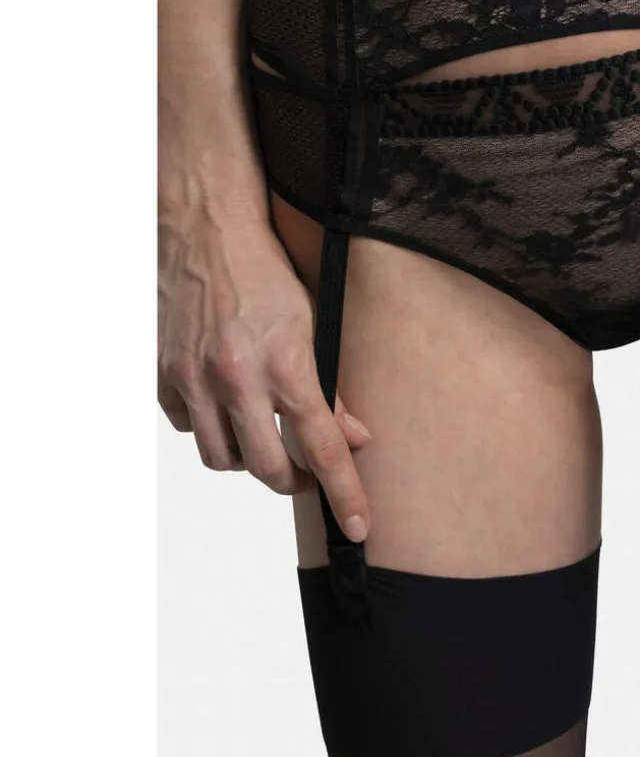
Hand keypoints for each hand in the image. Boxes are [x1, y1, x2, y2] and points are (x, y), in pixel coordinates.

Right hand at [158, 205, 371, 541]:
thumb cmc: (267, 272)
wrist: (205, 230)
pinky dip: (213, 430)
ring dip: (250, 460)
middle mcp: (236, 376)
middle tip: (308, 472)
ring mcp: (193, 379)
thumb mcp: (314, 322)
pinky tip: (228, 408)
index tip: (359, 526)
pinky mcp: (164, 375)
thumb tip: (354, 436)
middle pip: (268, 467)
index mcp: (284, 360)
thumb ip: (331, 385)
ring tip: (267, 438)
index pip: (324, 445)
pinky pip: (190, 429)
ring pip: (223, 459)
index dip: (345, 491)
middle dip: (294, 482)